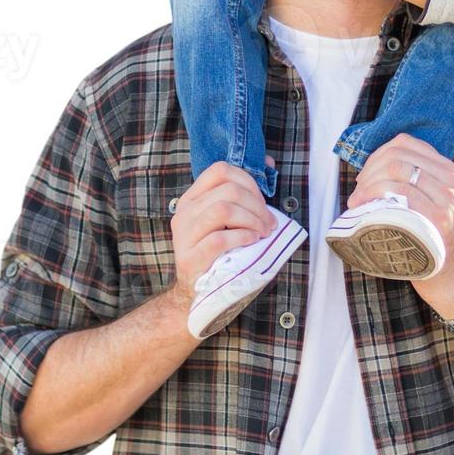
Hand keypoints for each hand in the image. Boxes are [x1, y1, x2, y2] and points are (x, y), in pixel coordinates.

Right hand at [167, 159, 275, 308]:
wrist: (198, 292)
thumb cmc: (220, 252)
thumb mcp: (229, 220)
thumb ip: (244, 194)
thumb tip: (269, 163)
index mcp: (193, 198)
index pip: (220, 170)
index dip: (248, 181)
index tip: (262, 202)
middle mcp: (184, 212)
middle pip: (228, 190)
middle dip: (257, 205)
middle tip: (269, 223)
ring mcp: (184, 235)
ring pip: (222, 209)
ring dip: (251, 220)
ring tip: (262, 232)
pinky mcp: (189, 258)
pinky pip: (220, 239)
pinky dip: (243, 237)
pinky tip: (252, 242)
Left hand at [347, 134, 453, 310]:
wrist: (446, 270)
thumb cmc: (426, 232)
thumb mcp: (429, 197)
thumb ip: (411, 176)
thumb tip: (372, 163)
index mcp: (447, 169)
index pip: (404, 143)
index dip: (377, 155)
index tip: (366, 176)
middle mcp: (450, 179)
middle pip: (396, 154)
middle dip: (369, 170)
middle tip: (359, 191)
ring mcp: (446, 197)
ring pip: (396, 168)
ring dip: (368, 182)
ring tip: (358, 200)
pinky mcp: (437, 216)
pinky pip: (400, 191)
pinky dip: (374, 194)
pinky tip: (363, 206)